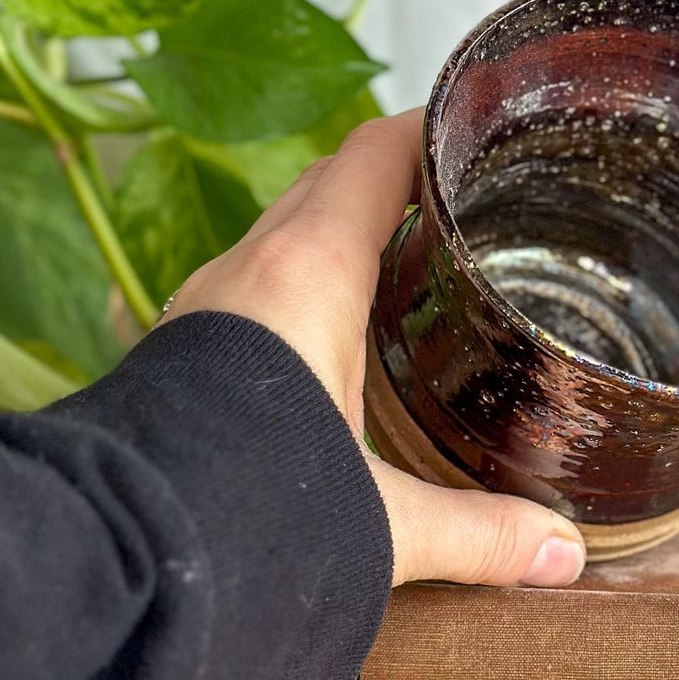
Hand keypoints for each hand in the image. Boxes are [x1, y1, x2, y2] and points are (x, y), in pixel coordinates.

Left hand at [164, 109, 585, 589]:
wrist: (115, 555)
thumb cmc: (243, 511)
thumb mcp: (382, 524)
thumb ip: (478, 533)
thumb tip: (563, 555)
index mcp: (310, 273)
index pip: (375, 158)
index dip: (428, 129)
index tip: (477, 123)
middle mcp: (250, 268)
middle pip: (330, 183)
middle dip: (394, 177)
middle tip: (463, 195)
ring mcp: (205, 303)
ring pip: (284, 232)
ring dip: (342, 228)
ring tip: (409, 258)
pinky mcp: (180, 347)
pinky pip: (252, 281)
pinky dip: (302, 279)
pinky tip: (334, 332)